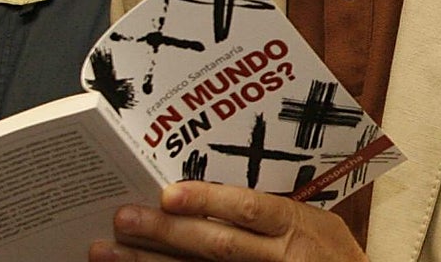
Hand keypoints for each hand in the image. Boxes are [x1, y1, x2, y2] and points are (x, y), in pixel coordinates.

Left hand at [88, 181, 366, 261]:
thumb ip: (271, 208)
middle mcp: (279, 258)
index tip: (168, 192)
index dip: (209, 201)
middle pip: (216, 246)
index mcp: (295, 226)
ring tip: (108, 254)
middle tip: (121, 218)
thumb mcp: (315, 221)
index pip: (250, 210)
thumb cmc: (333, 255)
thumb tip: (209, 186)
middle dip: (164, 232)